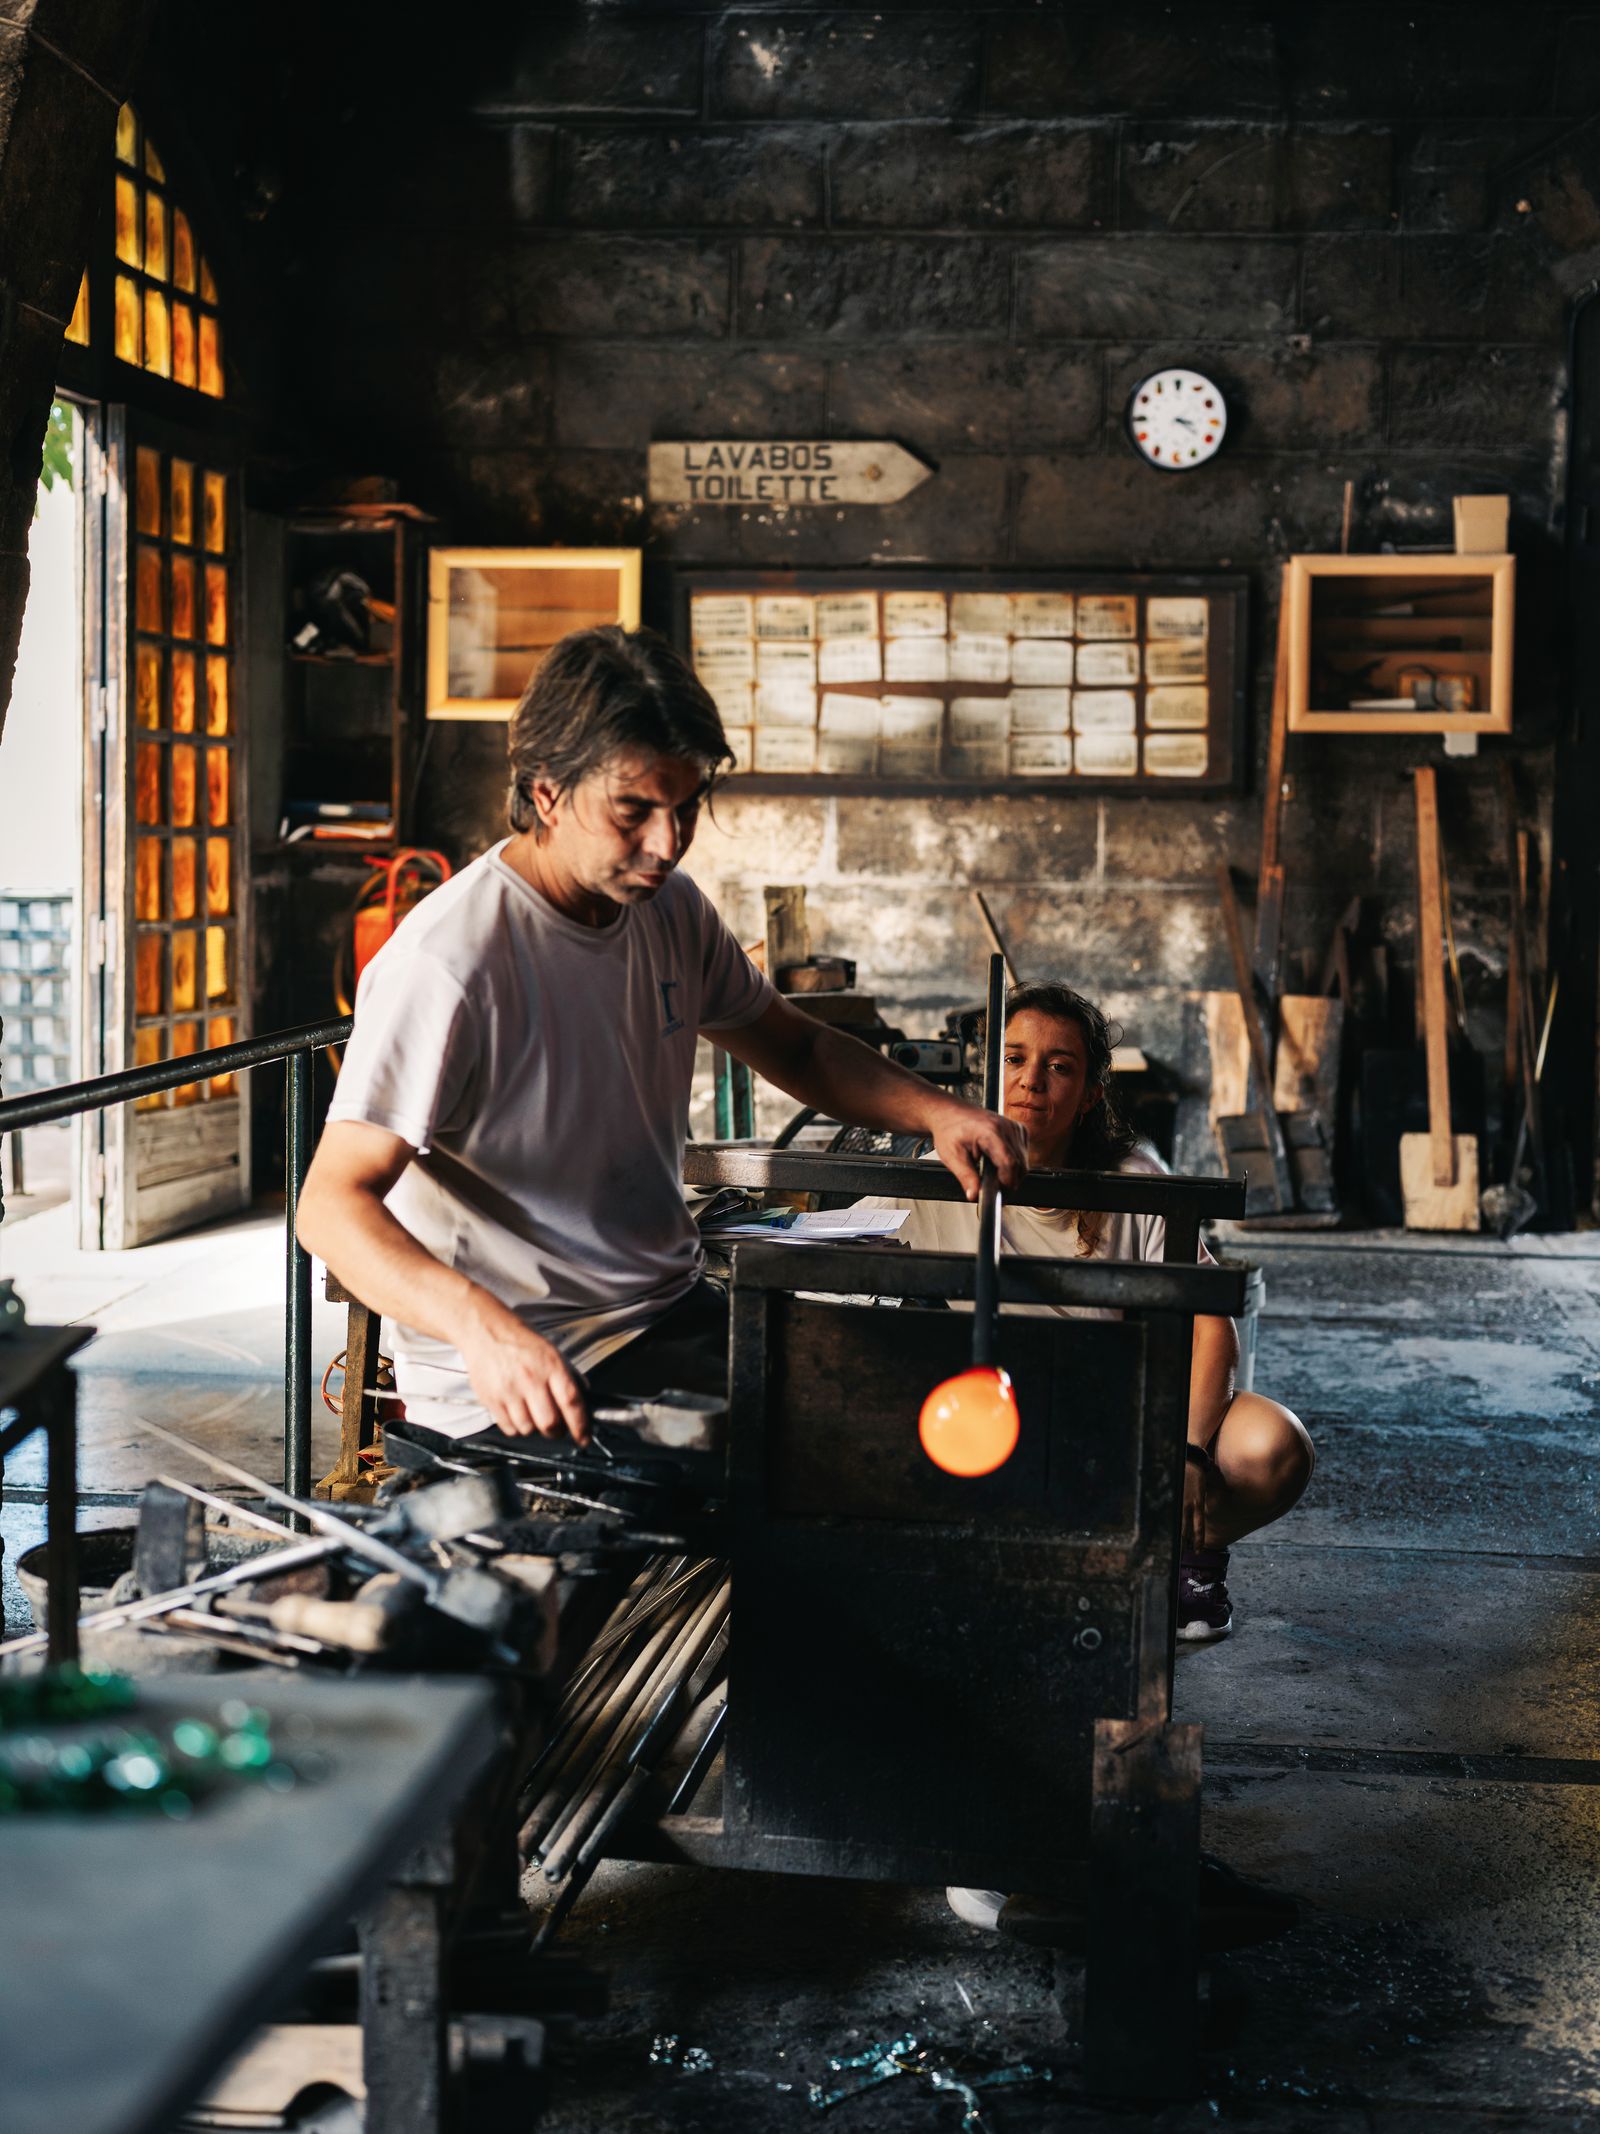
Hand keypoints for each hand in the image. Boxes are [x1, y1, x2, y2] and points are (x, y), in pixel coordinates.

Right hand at [458, 1296, 589, 1442]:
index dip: (581, 1425)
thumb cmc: (518, 1340)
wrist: (485, 1331)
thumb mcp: (551, 1351)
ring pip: (528, 1429)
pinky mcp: (491, 1399)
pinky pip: (509, 1428)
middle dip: (557, 1432)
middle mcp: (530, 1379)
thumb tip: (584, 1395)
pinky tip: (518, 1414)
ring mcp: (509, 1391)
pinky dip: (517, 1428)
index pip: (571, 1402)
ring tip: (534, 1416)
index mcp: (550, 1366)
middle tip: (558, 1428)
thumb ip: (568, 1374)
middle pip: (549, 1422)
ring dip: (535, 1429)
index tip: (584, 1437)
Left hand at [928, 1102, 1027, 1200]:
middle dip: (1008, 1183)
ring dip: (1011, 1174)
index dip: (1006, 1184)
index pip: (1010, 1163)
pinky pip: (1023, 1154)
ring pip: (1024, 1162)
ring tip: (992, 1176)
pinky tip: (998, 1164)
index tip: (997, 1196)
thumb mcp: (952, 1156)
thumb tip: (975, 1196)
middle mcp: (1007, 1127)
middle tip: (991, 1191)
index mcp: (991, 1131)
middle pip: (1020, 1165)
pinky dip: (1014, 1164)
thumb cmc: (950, 1130)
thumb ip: (966, 1177)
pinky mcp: (1018, 1130)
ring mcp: (1015, 1128)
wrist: (951, 1114)